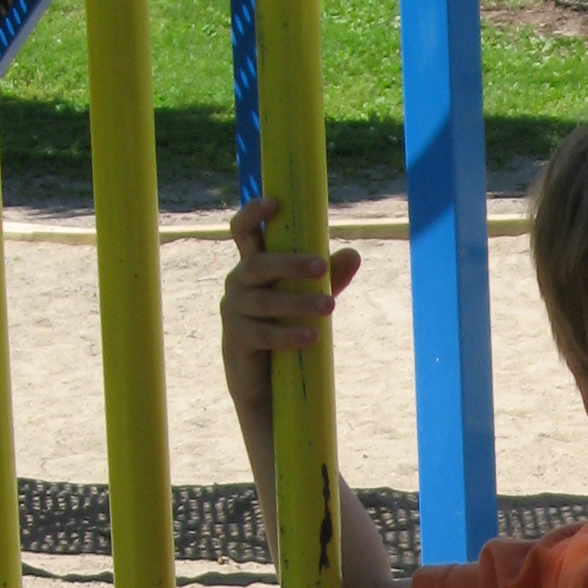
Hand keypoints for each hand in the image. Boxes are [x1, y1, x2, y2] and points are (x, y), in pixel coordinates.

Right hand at [219, 196, 360, 417]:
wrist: (264, 385)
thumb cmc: (284, 328)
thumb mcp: (308, 298)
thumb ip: (329, 276)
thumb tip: (354, 254)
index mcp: (252, 266)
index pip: (243, 231)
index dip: (253, 213)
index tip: (275, 203)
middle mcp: (238, 284)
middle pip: (258, 265)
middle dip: (290, 263)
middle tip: (323, 266)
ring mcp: (234, 312)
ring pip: (263, 301)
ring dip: (297, 302)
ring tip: (330, 306)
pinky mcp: (236, 342)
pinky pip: (262, 335)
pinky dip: (289, 335)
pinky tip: (313, 336)